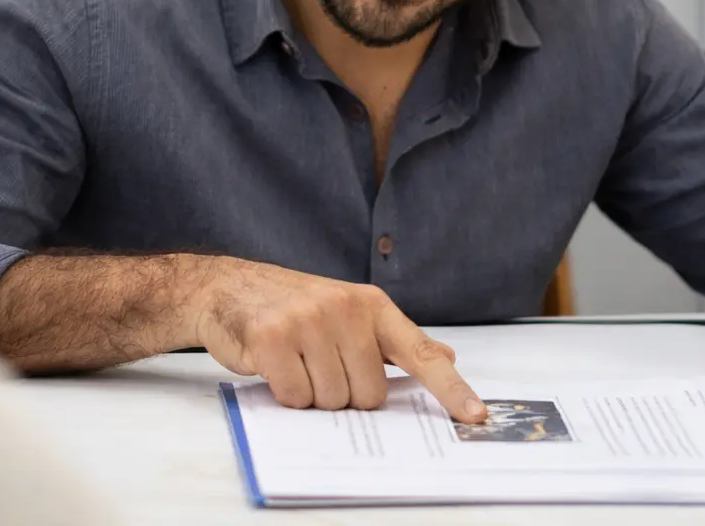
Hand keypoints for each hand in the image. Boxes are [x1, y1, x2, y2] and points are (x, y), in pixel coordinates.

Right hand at [190, 257, 486, 422]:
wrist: (228, 287)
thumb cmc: (293, 305)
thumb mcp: (349, 312)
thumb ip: (396, 341)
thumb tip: (446, 356)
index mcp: (371, 305)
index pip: (419, 353)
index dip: (450, 389)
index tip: (475, 416)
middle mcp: (345, 309)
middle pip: (369, 395)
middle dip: (344, 395)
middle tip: (319, 366)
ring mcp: (308, 321)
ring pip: (332, 400)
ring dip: (312, 396)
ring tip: (295, 363)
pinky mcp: (273, 337)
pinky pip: (296, 397)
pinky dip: (285, 394)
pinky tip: (275, 367)